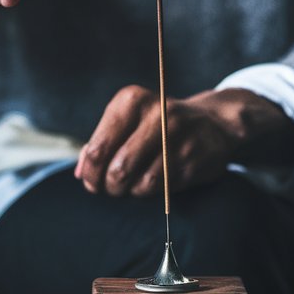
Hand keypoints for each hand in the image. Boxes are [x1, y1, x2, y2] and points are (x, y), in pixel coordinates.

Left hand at [74, 87, 293, 196]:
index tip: (93, 179)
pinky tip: (156, 182)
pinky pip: (164, 189)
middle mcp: (157, 114)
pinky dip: (153, 192)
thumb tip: (81, 174)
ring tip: (133, 184)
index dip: (90, 172)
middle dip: (110, 187)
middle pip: (118, 169)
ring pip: (142, 183)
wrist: (212, 123)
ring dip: (132, 191)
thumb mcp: (127, 123)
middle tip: (112, 187)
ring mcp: (179, 137)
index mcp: (132, 101)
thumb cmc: (157, 126)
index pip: (97, 149)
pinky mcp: (195, 159)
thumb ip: (100, 145)